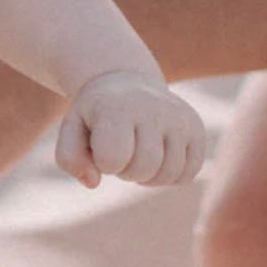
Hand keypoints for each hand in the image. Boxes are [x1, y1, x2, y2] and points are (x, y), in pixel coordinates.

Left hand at [55, 70, 205, 188]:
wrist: (125, 83)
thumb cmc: (95, 114)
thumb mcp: (71, 129)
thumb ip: (69, 159)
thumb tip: (93, 182)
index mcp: (118, 107)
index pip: (112, 158)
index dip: (102, 162)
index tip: (99, 146)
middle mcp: (154, 108)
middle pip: (143, 169)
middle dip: (125, 171)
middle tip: (119, 152)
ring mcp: (180, 118)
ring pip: (168, 174)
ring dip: (147, 176)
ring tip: (136, 155)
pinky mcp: (197, 129)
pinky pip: (188, 174)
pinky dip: (168, 176)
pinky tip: (155, 159)